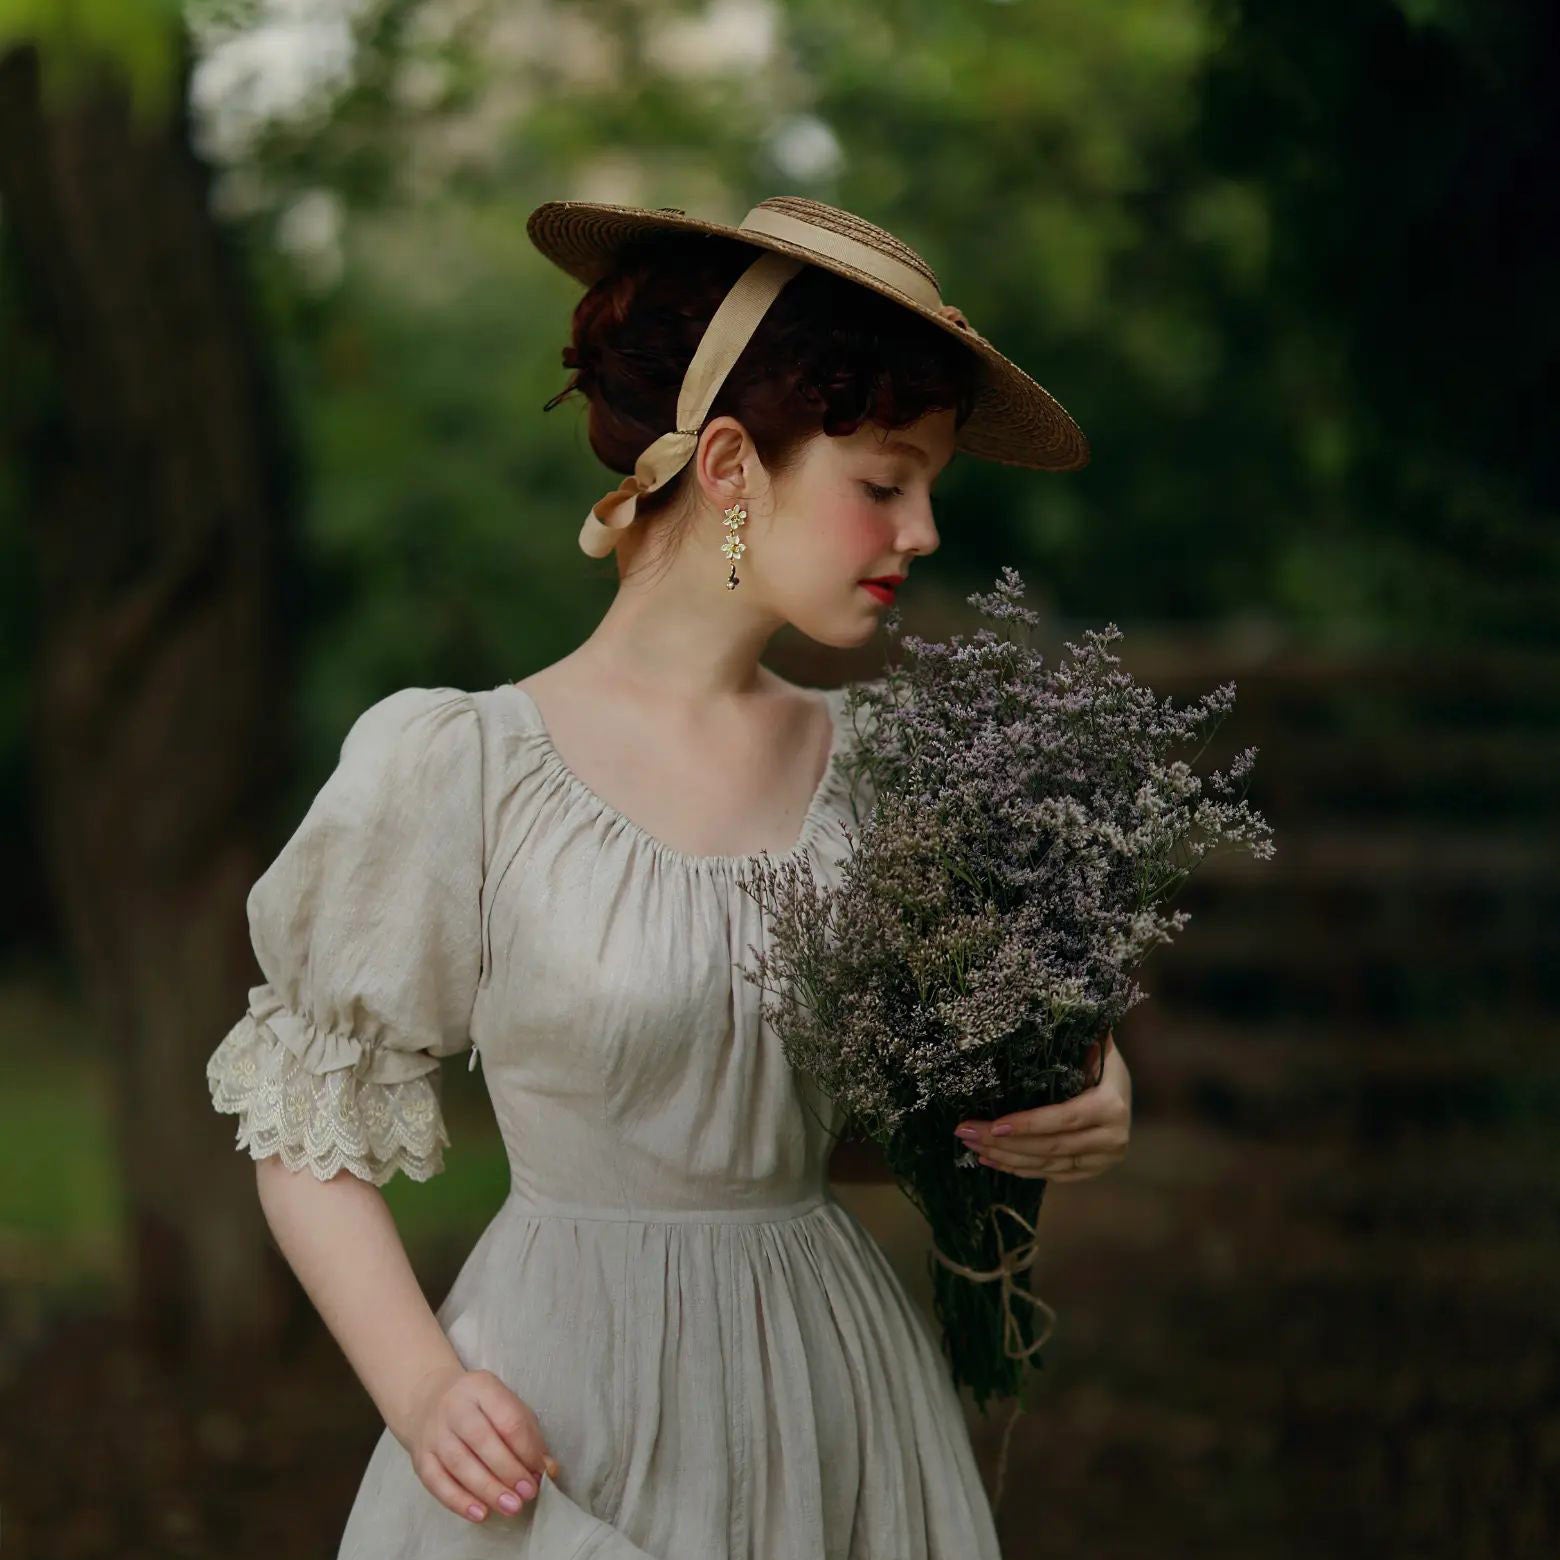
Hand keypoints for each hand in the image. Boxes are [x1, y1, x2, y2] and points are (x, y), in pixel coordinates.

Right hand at [399, 1362, 560, 1524]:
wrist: (428, 1400)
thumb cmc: (479, 1407)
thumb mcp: (506, 1406)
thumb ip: (528, 1434)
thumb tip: (548, 1468)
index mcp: (482, 1387)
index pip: (508, 1419)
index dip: (526, 1449)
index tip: (540, 1472)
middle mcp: (455, 1407)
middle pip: (482, 1441)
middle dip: (508, 1471)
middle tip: (527, 1494)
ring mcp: (434, 1432)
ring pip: (460, 1464)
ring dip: (488, 1490)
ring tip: (511, 1507)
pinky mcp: (420, 1456)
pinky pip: (437, 1482)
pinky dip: (458, 1501)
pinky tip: (479, 1513)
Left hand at [952, 1029, 1131, 1181]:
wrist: (1126, 1095)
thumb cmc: (1101, 1064)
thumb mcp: (1097, 1049)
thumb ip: (1079, 1035)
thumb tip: (1052, 1004)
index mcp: (1110, 1106)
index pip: (1063, 1119)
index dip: (1028, 1124)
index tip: (994, 1123)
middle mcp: (1111, 1139)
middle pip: (1049, 1147)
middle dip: (1003, 1142)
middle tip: (966, 1132)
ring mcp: (1102, 1160)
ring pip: (1046, 1165)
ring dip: (1005, 1158)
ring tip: (972, 1146)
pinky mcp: (1091, 1173)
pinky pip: (1051, 1175)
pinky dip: (1020, 1169)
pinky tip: (993, 1160)